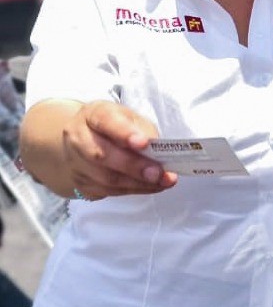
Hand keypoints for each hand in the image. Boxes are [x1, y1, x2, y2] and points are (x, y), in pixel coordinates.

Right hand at [62, 100, 176, 199]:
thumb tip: (156, 147)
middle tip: (158, 172)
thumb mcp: (130, 118)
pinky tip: (151, 186)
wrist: (82, 141)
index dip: (124, 133)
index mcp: (93, 115)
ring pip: (105, 179)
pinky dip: (133, 190)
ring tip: (162, 181)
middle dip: (133, 166)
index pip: (106, 121)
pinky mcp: (80, 184)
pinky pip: (108, 191)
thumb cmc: (114, 127)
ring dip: (138, 183)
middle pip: (102, 155)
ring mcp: (75, 164)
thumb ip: (143, 130)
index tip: (143, 143)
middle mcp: (78, 138)